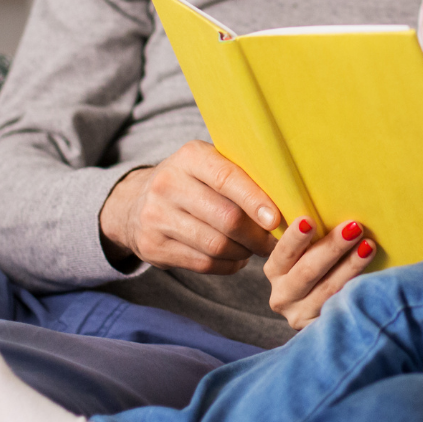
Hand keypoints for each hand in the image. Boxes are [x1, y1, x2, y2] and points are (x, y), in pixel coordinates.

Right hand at [99, 141, 280, 273]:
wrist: (134, 203)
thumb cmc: (192, 181)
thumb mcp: (209, 164)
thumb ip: (241, 173)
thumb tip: (288, 195)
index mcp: (190, 157)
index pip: (228, 179)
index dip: (256, 201)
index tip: (277, 219)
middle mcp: (168, 184)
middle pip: (226, 218)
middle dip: (257, 235)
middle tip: (275, 241)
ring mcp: (156, 217)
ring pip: (216, 245)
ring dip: (245, 252)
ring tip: (256, 249)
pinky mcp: (152, 247)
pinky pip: (203, 264)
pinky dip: (228, 264)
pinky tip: (236, 258)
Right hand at [264, 217, 374, 329]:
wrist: (320, 305)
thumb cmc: (318, 261)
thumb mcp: (306, 248)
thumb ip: (310, 233)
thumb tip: (327, 196)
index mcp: (275, 270)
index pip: (283, 253)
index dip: (295, 238)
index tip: (309, 220)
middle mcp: (283, 296)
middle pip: (308, 272)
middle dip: (332, 248)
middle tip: (354, 227)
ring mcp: (301, 315)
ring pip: (328, 290)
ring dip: (351, 267)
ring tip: (369, 246)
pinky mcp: (320, 329)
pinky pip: (341, 308)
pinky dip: (357, 290)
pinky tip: (373, 278)